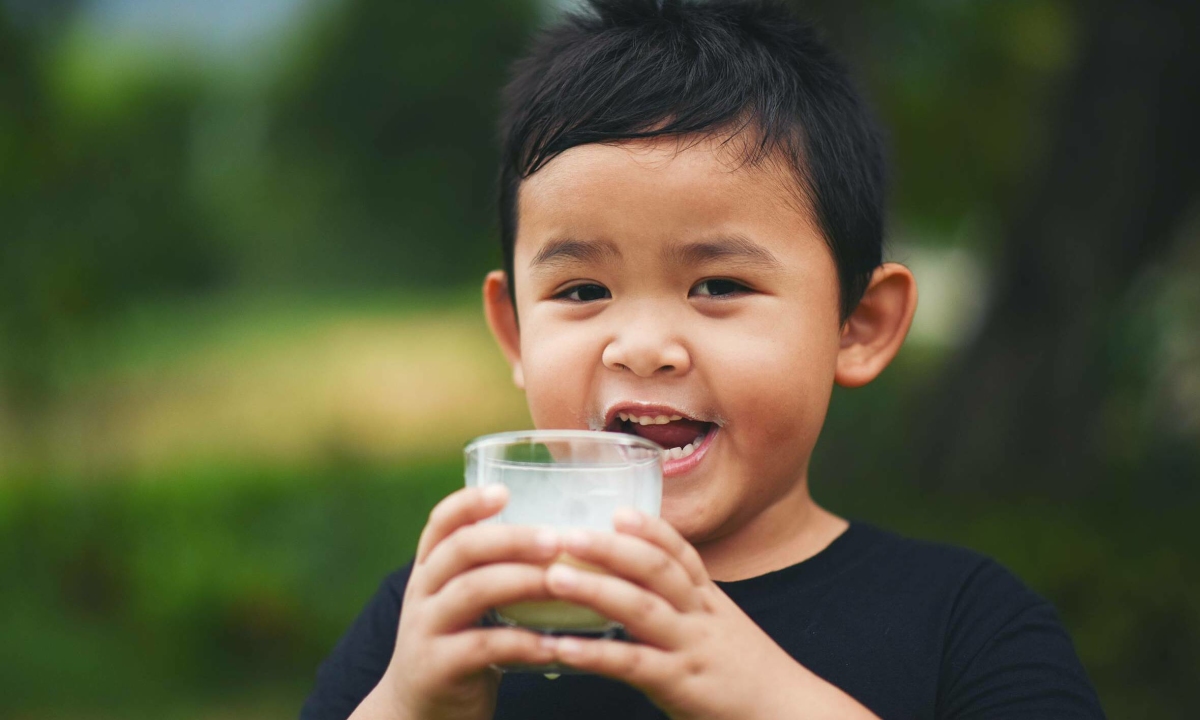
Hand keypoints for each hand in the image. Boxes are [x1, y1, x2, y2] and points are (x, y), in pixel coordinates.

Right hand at [352, 486, 560, 719]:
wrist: (416, 710)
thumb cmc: (457, 643)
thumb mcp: (461, 601)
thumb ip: (491, 570)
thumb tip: (562, 538)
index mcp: (430, 568)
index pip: (441, 523)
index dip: (469, 503)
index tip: (504, 491)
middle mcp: (422, 592)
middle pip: (461, 549)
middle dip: (511, 539)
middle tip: (556, 540)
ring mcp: (425, 629)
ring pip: (471, 591)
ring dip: (522, 582)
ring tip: (562, 582)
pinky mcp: (437, 667)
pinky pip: (482, 647)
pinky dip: (522, 643)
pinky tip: (553, 644)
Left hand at [539, 509, 879, 719]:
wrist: (791, 717)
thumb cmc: (746, 677)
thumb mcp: (722, 631)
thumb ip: (687, 608)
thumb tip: (640, 588)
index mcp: (710, 601)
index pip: (682, 553)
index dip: (651, 529)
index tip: (618, 509)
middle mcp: (702, 616)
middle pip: (658, 570)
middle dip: (612, 547)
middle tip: (568, 533)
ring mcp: (692, 648)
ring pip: (642, 608)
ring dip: (595, 589)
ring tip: (552, 576)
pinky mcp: (681, 685)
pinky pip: (633, 665)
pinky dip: (595, 653)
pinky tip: (560, 647)